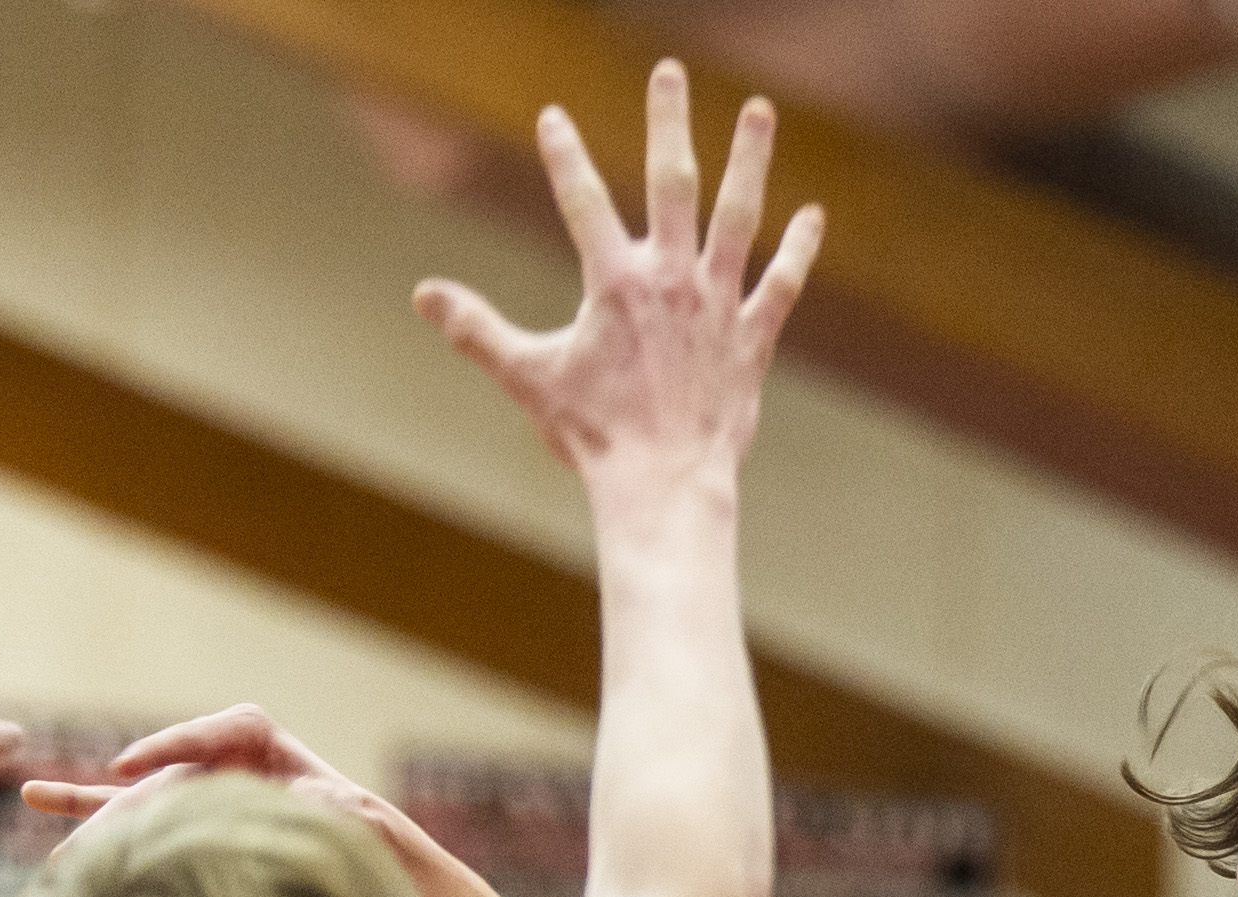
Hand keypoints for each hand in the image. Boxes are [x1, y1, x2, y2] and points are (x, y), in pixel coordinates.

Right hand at [19, 704, 387, 843]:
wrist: (371, 868)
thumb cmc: (370, 841)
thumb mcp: (360, 822)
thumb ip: (338, 809)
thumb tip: (315, 796)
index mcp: (266, 744)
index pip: (220, 731)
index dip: (170, 746)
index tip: (125, 769)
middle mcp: (224, 765)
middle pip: (163, 778)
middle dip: (117, 807)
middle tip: (74, 848)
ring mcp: (200, 796)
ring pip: (137, 803)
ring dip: (87, 807)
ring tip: (30, 795)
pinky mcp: (188, 829)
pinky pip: (138, 831)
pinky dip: (100, 836)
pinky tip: (57, 851)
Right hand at [412, 62, 823, 486]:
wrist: (663, 483)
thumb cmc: (594, 435)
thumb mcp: (529, 377)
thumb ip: (477, 329)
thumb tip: (423, 295)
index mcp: (614, 284)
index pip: (584, 201)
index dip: (565, 156)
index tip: (553, 116)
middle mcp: (670, 280)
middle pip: (672, 183)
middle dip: (668, 122)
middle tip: (670, 72)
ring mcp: (717, 304)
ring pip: (737, 217)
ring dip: (750, 160)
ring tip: (760, 109)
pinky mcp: (752, 337)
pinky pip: (782, 284)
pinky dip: (799, 250)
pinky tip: (813, 214)